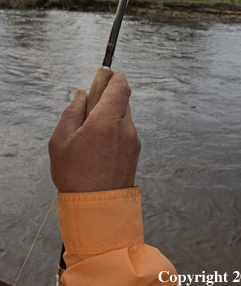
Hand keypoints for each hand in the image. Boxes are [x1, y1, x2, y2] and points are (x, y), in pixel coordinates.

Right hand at [49, 71, 140, 192]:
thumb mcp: (60, 141)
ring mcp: (133, 140)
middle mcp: (125, 127)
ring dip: (110, 115)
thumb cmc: (75, 176)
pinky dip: (115, 130)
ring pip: (123, 116)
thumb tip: (82, 94)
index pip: (120, 85)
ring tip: (90, 135)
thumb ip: (72, 112)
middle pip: (122, 99)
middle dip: (107, 98)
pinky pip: (126, 131)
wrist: (97, 210)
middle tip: (88, 110)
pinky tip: (99, 148)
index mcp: (107, 120)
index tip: (103, 75)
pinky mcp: (136, 152)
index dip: (113, 76)